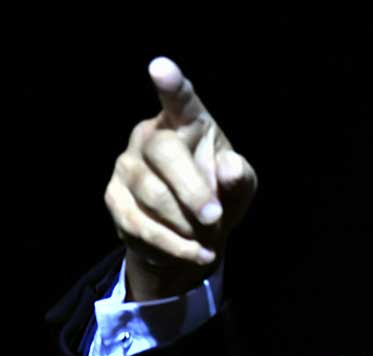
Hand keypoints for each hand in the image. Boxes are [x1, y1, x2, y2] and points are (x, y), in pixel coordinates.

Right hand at [105, 57, 256, 300]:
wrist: (195, 234)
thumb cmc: (221, 193)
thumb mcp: (241, 186)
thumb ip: (239, 175)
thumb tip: (230, 168)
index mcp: (187, 123)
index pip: (180, 101)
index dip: (171, 85)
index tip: (161, 67)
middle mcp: (150, 136)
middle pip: (164, 154)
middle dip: (192, 190)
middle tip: (215, 217)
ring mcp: (127, 166)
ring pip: (151, 194)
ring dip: (185, 223)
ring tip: (211, 238)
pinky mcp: (114, 198)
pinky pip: (139, 224)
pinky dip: (173, 245)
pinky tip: (197, 253)